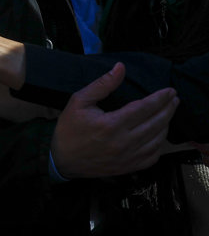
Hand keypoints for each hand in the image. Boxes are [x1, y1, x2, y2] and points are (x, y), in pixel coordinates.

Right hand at [52, 63, 178, 177]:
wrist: (62, 160)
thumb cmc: (69, 130)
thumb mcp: (79, 101)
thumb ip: (102, 84)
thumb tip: (120, 68)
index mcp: (111, 124)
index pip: (145, 108)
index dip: (160, 98)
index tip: (169, 91)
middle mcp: (123, 142)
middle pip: (156, 122)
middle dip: (168, 108)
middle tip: (174, 99)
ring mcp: (128, 157)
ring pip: (157, 139)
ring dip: (166, 124)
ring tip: (168, 113)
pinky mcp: (129, 167)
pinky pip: (153, 156)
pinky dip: (160, 144)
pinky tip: (159, 134)